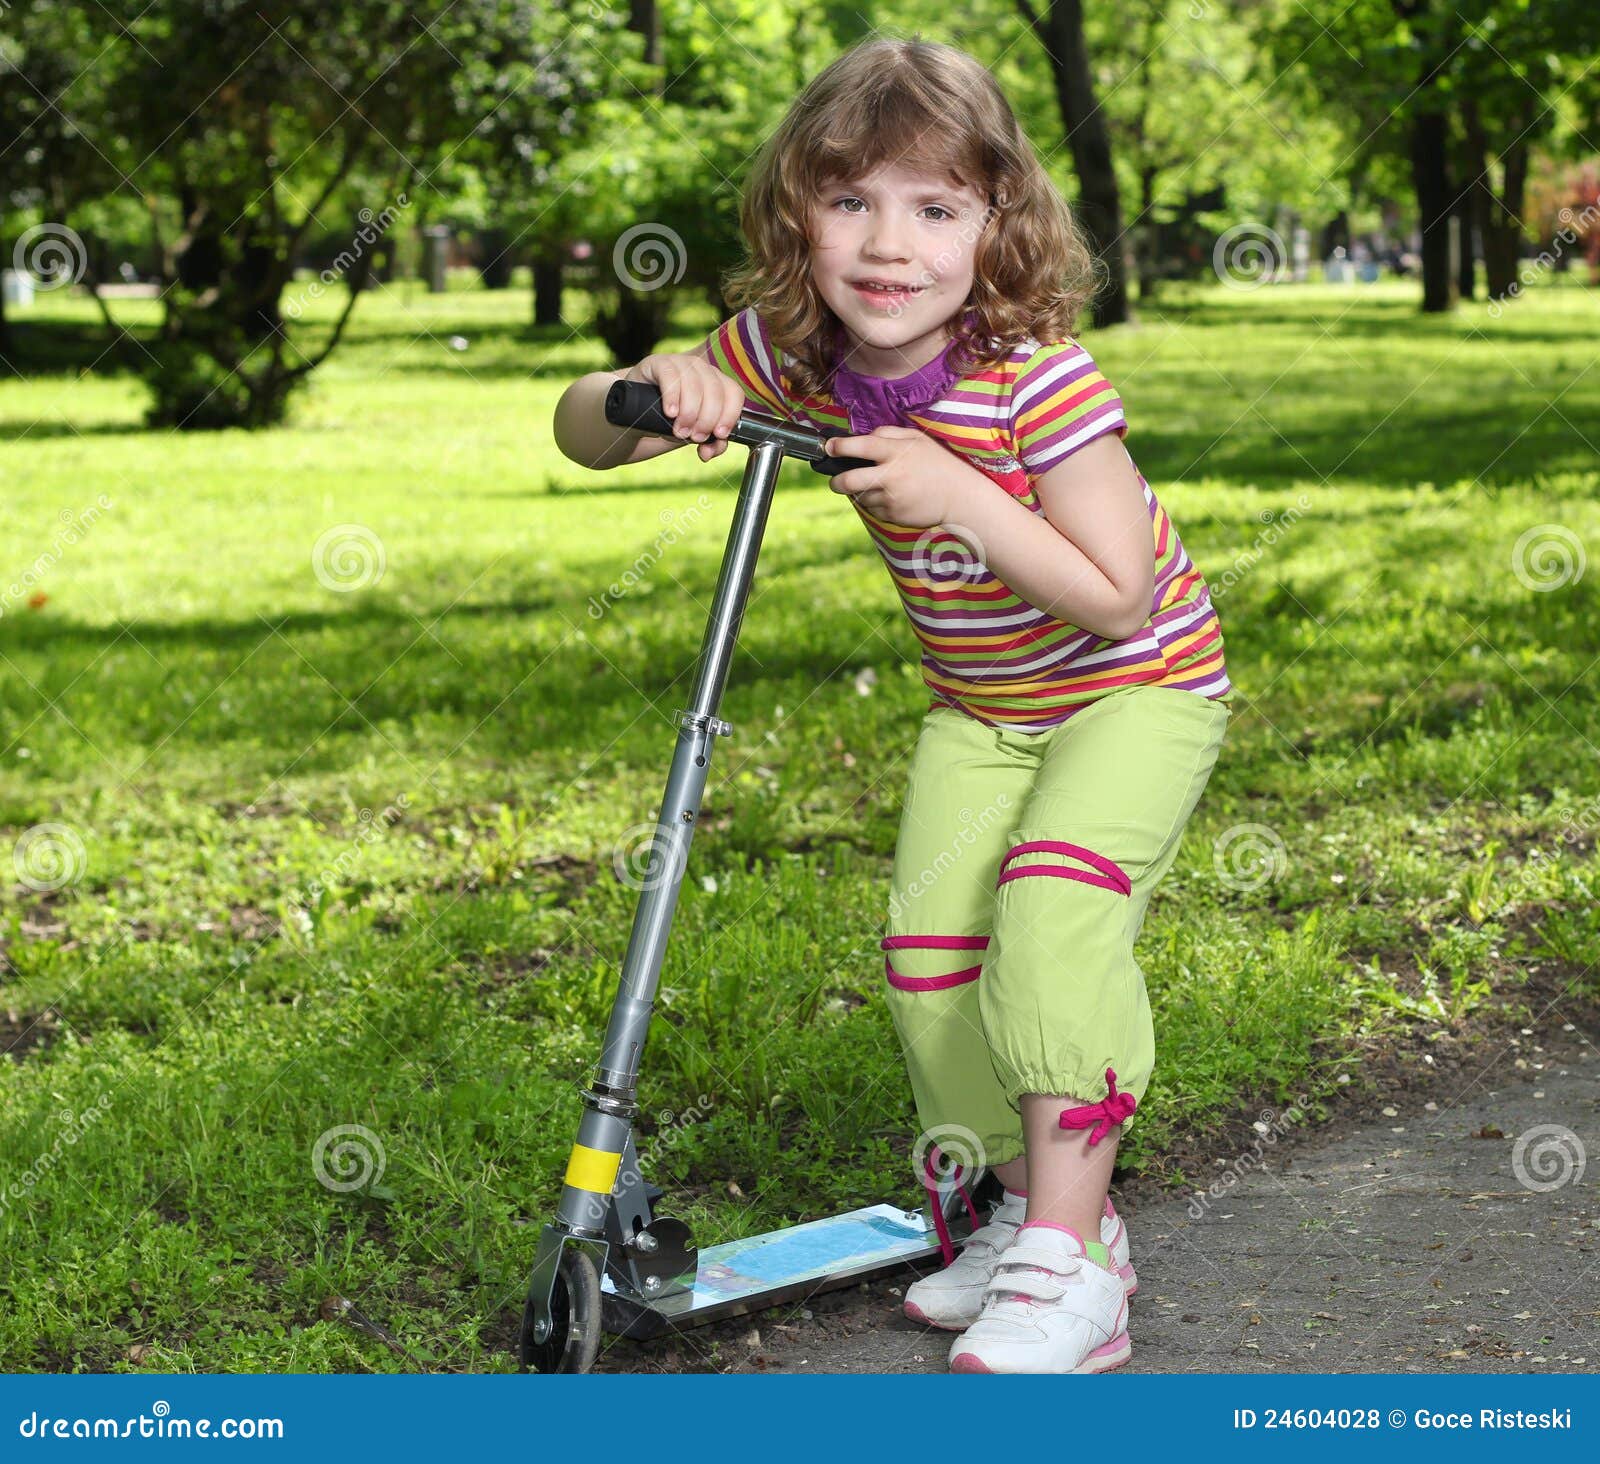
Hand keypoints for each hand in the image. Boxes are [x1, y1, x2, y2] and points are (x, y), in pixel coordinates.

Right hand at [627, 353, 743, 460]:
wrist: (638, 414)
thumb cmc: (672, 422)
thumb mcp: (694, 434)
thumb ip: (710, 444)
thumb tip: (708, 452)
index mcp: (717, 383)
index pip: (734, 393)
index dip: (729, 415)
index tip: (718, 434)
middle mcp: (702, 369)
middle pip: (715, 390)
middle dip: (706, 419)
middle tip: (694, 436)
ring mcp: (681, 363)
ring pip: (694, 383)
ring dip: (689, 412)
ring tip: (679, 430)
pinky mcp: (659, 363)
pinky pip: (670, 375)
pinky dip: (672, 396)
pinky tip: (670, 412)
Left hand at [822, 426, 987, 526]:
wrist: (959, 497)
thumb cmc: (938, 463)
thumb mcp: (918, 438)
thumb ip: (889, 433)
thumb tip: (864, 436)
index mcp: (895, 452)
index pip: (859, 446)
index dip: (839, 446)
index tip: (829, 447)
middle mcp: (890, 476)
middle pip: (848, 480)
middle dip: (835, 481)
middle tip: (836, 480)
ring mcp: (891, 499)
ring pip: (860, 497)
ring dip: (861, 492)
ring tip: (878, 486)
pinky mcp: (893, 515)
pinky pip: (873, 510)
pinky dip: (875, 503)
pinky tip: (891, 497)